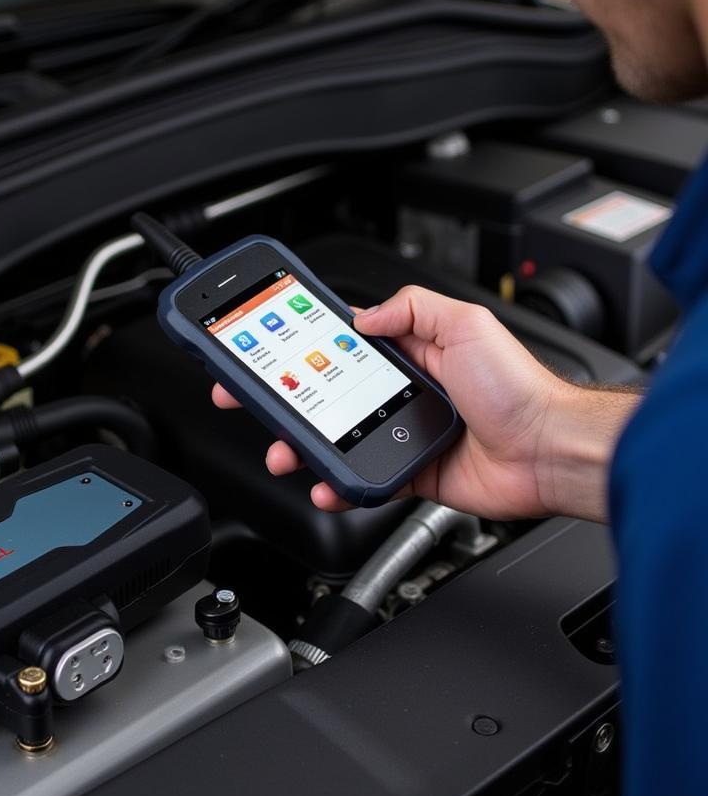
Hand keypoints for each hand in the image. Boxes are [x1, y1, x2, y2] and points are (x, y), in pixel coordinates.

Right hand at [212, 286, 638, 521]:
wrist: (547, 451)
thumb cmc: (519, 388)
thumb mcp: (467, 325)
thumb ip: (414, 310)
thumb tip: (366, 315)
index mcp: (412, 353)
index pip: (344, 345)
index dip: (303, 347)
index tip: (269, 349)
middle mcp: (402, 392)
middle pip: (327, 395)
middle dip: (285, 400)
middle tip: (249, 400)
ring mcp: (401, 433)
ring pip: (337, 440)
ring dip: (302, 447)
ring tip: (283, 452)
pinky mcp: (409, 472)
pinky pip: (362, 480)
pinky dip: (338, 486)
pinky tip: (325, 485)